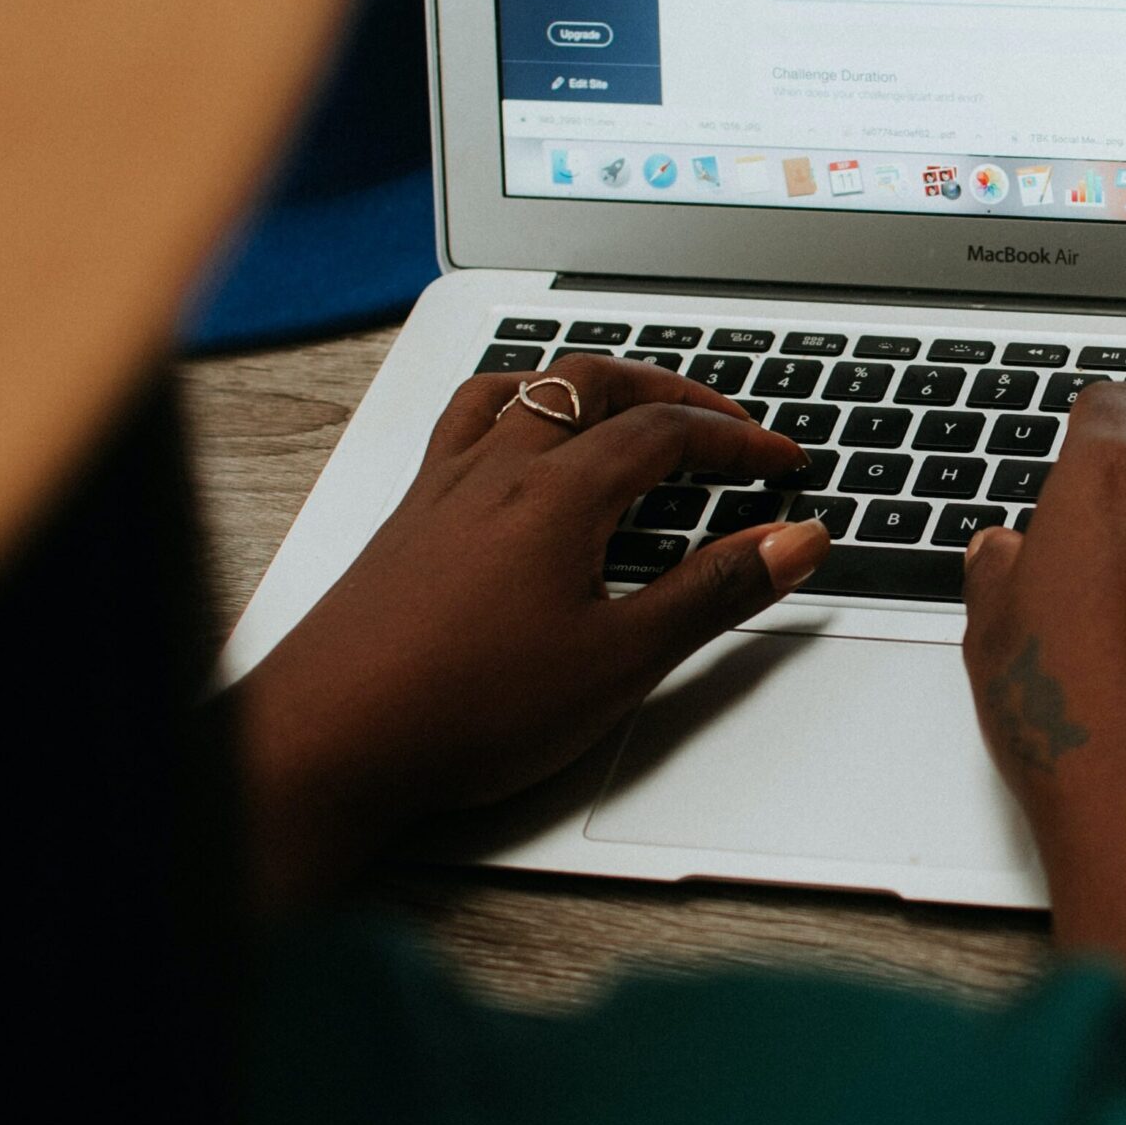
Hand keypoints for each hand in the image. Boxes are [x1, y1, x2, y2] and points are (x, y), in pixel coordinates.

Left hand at [234, 356, 830, 908]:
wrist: (332, 740)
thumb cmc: (464, 708)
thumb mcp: (620, 660)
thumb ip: (714, 592)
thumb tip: (794, 542)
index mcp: (558, 492)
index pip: (667, 432)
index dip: (737, 440)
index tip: (781, 461)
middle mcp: (498, 467)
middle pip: (597, 384)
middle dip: (674, 393)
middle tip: (725, 424)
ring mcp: (445, 485)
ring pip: (528, 389)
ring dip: (592, 385)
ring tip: (632, 408)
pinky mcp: (411, 515)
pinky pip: (470, 421)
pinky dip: (517, 407)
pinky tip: (522, 441)